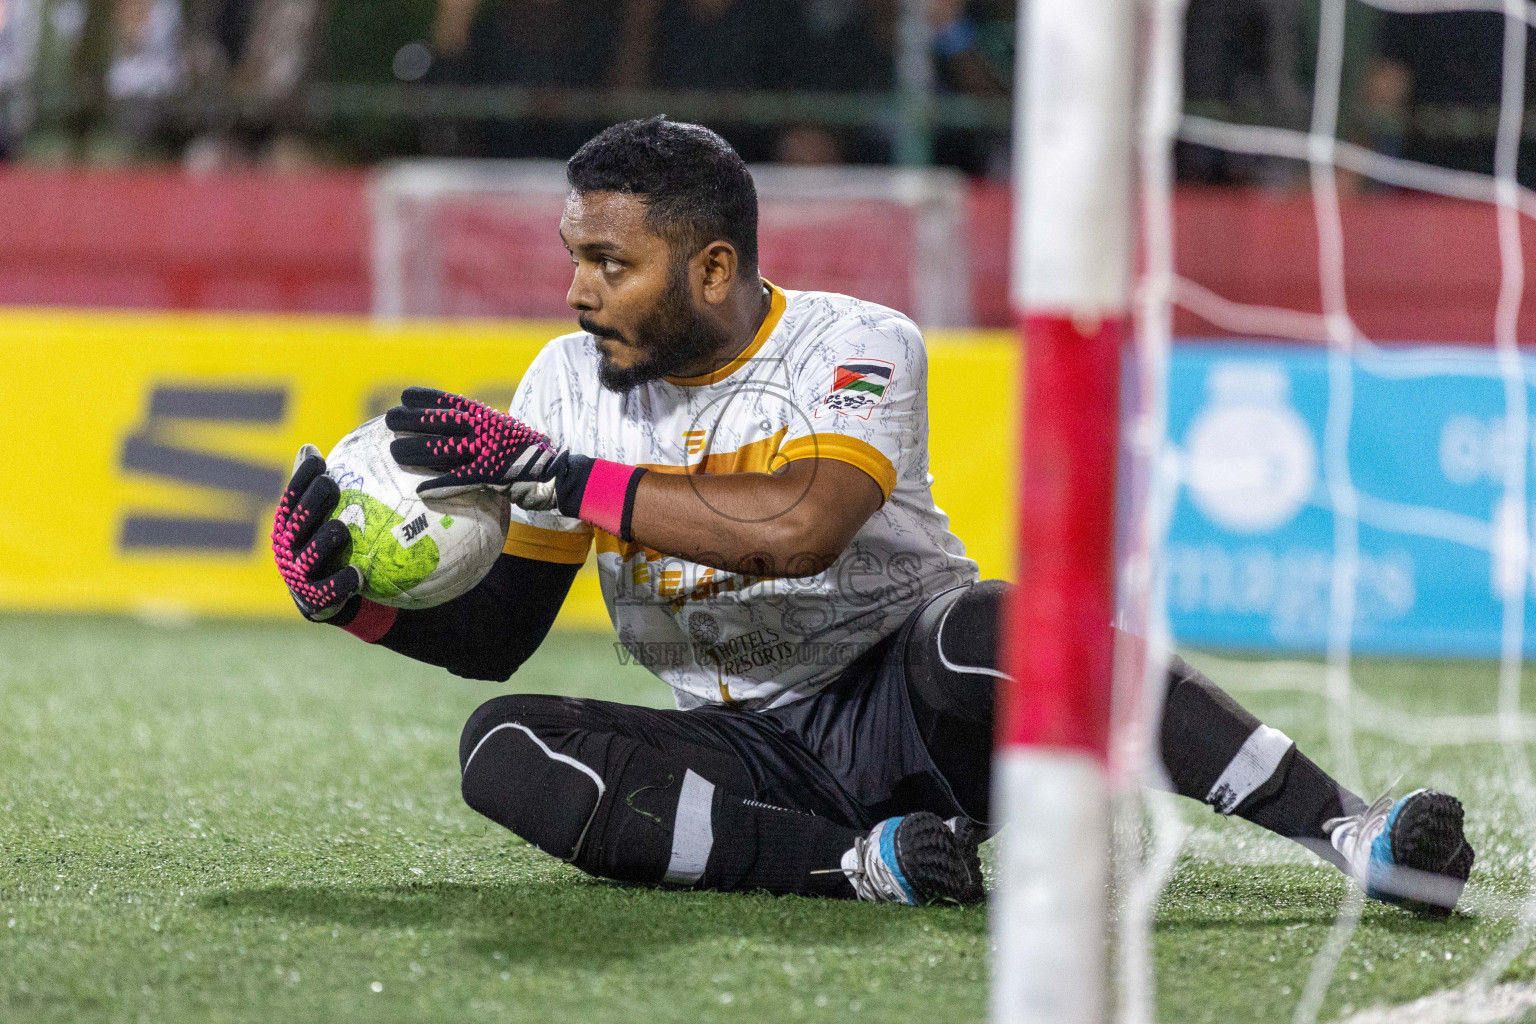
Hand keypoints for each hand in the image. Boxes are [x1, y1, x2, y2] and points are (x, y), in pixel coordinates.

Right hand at [270, 445, 363, 620]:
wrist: (329, 598)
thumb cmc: (327, 546)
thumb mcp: (319, 517)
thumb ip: (314, 490)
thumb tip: (309, 448)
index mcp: (289, 525)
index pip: (291, 497)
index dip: (302, 478)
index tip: (319, 459)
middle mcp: (288, 547)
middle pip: (297, 522)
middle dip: (312, 502)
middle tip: (332, 485)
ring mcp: (299, 574)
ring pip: (311, 555)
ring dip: (325, 540)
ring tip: (341, 529)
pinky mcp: (314, 599)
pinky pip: (330, 590)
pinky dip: (343, 581)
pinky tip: (359, 574)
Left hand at [385, 387, 561, 506]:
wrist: (557, 472)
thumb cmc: (528, 455)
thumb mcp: (506, 433)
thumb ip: (483, 431)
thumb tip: (458, 431)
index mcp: (488, 418)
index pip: (452, 403)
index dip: (427, 398)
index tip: (405, 396)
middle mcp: (485, 430)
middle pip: (441, 423)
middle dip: (413, 420)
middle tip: (388, 419)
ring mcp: (488, 452)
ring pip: (444, 449)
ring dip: (417, 450)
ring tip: (393, 452)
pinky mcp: (492, 475)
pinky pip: (461, 480)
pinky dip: (440, 485)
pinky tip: (420, 489)